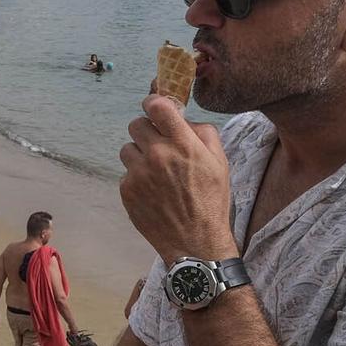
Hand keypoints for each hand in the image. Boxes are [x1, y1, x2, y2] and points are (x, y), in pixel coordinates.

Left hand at [118, 94, 235, 261]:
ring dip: (139, 155)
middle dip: (147, 132)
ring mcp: (139, 173)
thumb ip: (202, 132)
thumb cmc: (210, 201)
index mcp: (182, 143)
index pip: (156, 105)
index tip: (155, 109)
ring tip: (156, 172)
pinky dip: (136, 178)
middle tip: (159, 146)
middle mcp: (158, 154)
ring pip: (127, 148)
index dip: (154, 103)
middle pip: (136, 124)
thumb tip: (182, 118)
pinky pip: (126, 173)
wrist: (195, 242)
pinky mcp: (127, 190)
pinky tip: (153, 191)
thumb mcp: (219, 162)